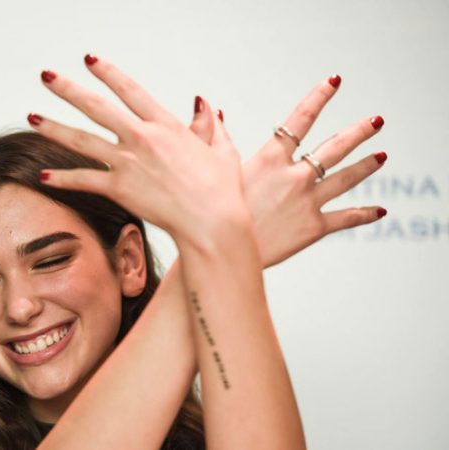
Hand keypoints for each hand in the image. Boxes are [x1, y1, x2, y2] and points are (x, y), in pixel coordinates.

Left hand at [27, 55, 249, 248]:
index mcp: (165, 125)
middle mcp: (142, 138)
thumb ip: (210, 124)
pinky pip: (84, 180)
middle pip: (96, 107)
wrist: (213, 221)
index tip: (89, 60)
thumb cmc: (222, 190)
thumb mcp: (222, 150)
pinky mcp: (119, 189)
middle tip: (46, 77)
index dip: (108, 73)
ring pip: (82, 140)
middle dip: (68, 89)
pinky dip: (62, 178)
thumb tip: (205, 103)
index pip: (130, 90)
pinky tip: (43, 175)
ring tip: (31, 117)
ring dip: (53, 128)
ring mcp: (128, 163)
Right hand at [190, 78, 386, 266]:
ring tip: (382, 155)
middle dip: (358, 132)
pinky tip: (379, 210)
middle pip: (334, 148)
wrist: (221, 249)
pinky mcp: (313, 228)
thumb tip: (209, 106)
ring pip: (346, 178)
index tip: (334, 81)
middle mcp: (294, 176)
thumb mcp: (213, 167)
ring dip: (367, 165)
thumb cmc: (211, 209)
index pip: (300, 120)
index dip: (318, 98)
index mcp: (270, 159)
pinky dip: (365, 214)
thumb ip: (216, 135)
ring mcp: (307, 201)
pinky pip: (346, 218)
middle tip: (376, 121)